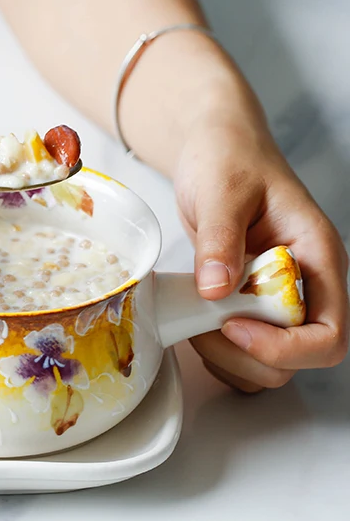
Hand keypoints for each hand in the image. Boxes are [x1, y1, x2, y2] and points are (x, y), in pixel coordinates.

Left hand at [174, 108, 348, 391]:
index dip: (282, 346)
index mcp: (316, 259)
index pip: (329, 334)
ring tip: (192, 319)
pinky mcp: (246, 308)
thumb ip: (221, 238)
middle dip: (244, 355)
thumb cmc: (229, 161)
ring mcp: (274, 302)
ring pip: (267, 367)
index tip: (232, 323)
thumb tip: (216, 290)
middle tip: (201, 321)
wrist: (215, 152)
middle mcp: (303, 289)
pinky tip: (191, 323)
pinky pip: (240, 356)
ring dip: (226, 359)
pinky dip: (215, 354)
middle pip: (297, 361)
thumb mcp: (221, 191)